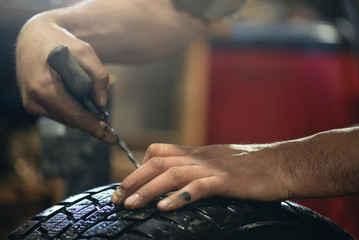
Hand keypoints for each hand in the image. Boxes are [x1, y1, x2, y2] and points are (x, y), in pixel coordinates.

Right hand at [16, 13, 113, 142]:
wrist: (34, 37)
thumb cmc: (59, 41)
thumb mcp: (85, 51)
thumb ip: (97, 75)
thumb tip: (101, 102)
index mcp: (44, 87)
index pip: (74, 115)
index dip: (94, 127)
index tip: (110, 138)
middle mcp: (34, 99)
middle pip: (70, 119)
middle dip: (90, 120)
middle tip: (108, 127)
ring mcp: (31, 103)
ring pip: (65, 117)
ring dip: (80, 112)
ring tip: (89, 99)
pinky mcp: (32, 103)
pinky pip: (58, 112)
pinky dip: (71, 108)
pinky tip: (76, 96)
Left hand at [111, 143, 291, 210]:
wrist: (283, 164)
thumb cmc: (254, 166)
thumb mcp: (221, 161)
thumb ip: (200, 167)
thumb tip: (182, 180)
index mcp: (198, 152)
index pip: (159, 150)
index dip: (139, 166)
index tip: (128, 184)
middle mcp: (200, 157)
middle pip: (157, 162)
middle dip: (133, 179)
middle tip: (116, 198)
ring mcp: (213, 167)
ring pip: (172, 174)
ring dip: (148, 190)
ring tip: (130, 205)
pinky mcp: (227, 181)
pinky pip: (198, 187)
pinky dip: (179, 197)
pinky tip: (164, 208)